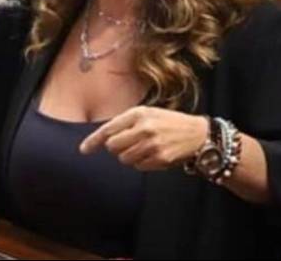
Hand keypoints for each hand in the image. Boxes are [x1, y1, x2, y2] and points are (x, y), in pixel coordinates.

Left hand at [79, 106, 208, 170]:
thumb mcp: (148, 114)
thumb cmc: (168, 122)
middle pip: (113, 146)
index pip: (109, 129)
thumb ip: (126, 123)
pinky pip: (138, 166)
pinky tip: (154, 154)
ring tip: (144, 148)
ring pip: (124, 158)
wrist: (197, 133)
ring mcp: (152, 144)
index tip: (83, 150)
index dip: (93, 140)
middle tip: (129, 143)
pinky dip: (142, 163)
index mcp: (139, 113)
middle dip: (117, 148)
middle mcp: (144, 127)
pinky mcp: (159, 158)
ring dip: (129, 156)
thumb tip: (103, 140)